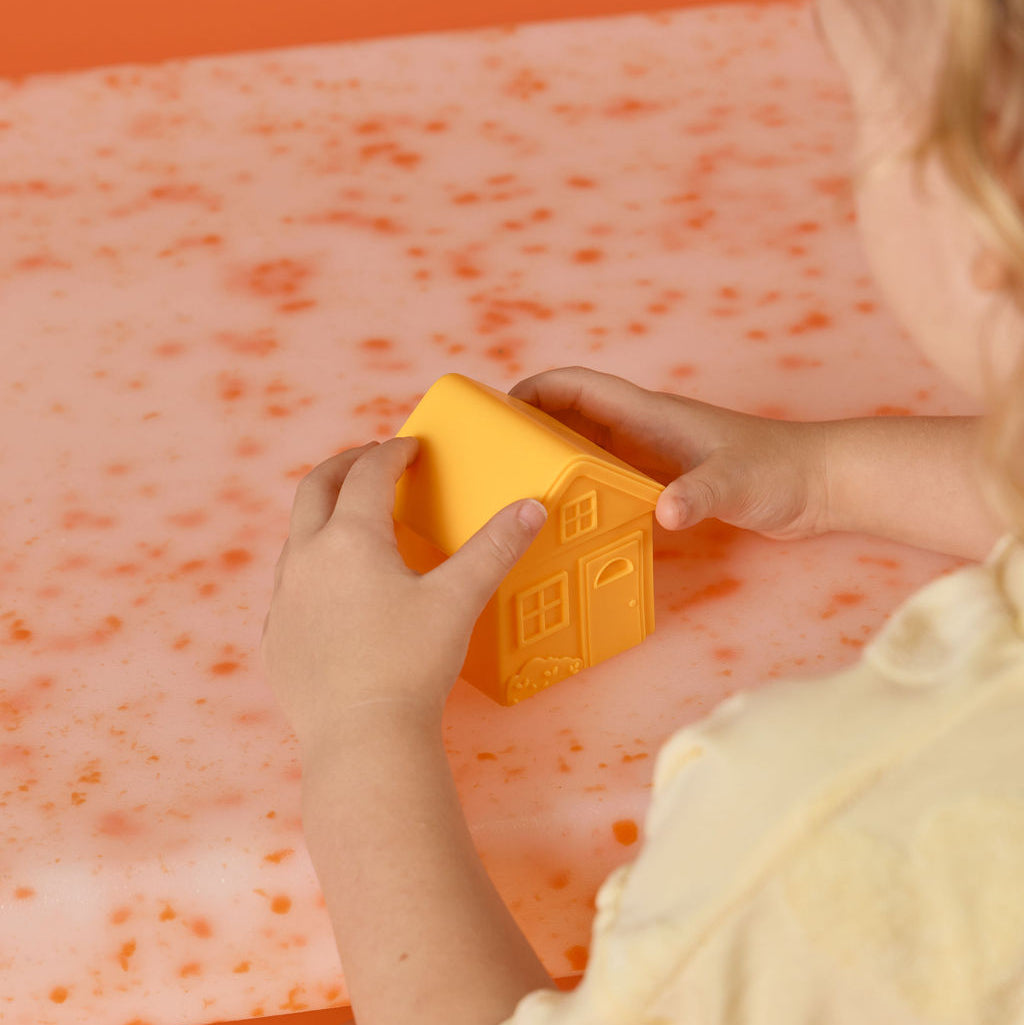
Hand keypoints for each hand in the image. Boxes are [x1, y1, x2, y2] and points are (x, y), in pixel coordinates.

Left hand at [260, 438, 547, 756]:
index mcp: (350, 539)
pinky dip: (312, 566)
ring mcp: (285, 599)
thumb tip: (532, 507)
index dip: (393, 454)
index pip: (369, 474)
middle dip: (346, 465)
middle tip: (372, 459)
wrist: (362, 739)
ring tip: (355, 520)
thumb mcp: (459, 600)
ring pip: (297, 535)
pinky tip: (334, 589)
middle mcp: (306, 558)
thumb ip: (495, 548)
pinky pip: (289, 585)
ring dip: (325, 514)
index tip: (411, 448)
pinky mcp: (275, 637)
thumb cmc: (411, 665)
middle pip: (316, 488)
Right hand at [510, 366, 829, 539]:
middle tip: (492, 462)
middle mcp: (643, 428)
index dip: (534, 390)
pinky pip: (605, 474)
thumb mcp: (737, 484)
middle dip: (528, 427)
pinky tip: (567, 515)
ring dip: (550, 457)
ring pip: (584, 444)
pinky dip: (579, 484)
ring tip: (516, 490)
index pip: (579, 387)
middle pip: (570, 414)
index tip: (496, 413)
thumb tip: (664, 513)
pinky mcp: (662, 479)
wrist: (818, 483)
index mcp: (650, 414)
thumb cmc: (780, 472)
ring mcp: (651, 453)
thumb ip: (701, 494)